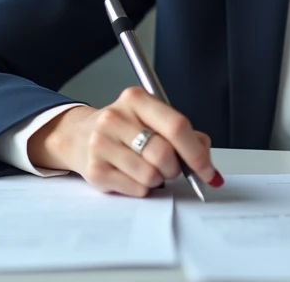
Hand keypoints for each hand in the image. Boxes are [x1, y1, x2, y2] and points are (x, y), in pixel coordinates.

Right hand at [28, 87, 221, 196]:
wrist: (80, 136)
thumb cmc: (125, 129)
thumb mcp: (153, 119)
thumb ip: (184, 135)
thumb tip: (207, 164)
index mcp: (136, 99)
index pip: (176, 126)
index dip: (197, 154)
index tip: (209, 172)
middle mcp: (115, 118)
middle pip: (164, 154)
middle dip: (175, 168)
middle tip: (170, 167)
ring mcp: (101, 144)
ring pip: (151, 175)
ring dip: (159, 180)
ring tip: (148, 168)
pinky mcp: (95, 170)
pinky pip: (137, 189)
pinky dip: (143, 188)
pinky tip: (132, 175)